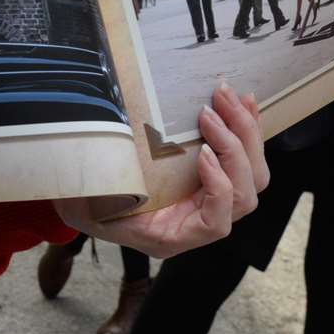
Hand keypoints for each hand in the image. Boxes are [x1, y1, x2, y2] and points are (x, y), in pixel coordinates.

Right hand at [58, 84, 267, 258]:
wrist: (81, 191)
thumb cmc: (81, 197)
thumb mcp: (82, 200)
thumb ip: (98, 190)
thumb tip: (97, 165)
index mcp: (169, 235)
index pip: (214, 224)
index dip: (217, 189)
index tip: (200, 152)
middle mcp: (195, 222)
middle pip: (242, 195)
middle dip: (235, 148)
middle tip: (212, 109)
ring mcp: (207, 200)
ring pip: (252, 177)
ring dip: (245, 134)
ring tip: (227, 98)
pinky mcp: (210, 177)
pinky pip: (243, 160)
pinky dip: (246, 130)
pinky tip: (242, 101)